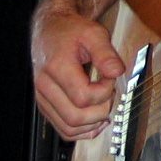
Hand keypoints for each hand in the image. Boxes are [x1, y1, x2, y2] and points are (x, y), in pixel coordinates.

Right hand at [31, 7, 124, 140]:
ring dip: (93, 123)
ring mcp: (44, 98)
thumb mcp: (93, 33)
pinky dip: (82, 131)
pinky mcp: (46, 105)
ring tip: (105, 106)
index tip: (111, 78)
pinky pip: (63, 129)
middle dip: (101, 110)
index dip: (104, 91)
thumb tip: (117, 72)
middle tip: (110, 94)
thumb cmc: (70, 31)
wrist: (50, 29)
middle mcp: (45, 86)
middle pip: (75, 117)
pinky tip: (96, 120)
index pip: (83, 97)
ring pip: (68, 128)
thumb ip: (106, 53)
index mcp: (56, 68)